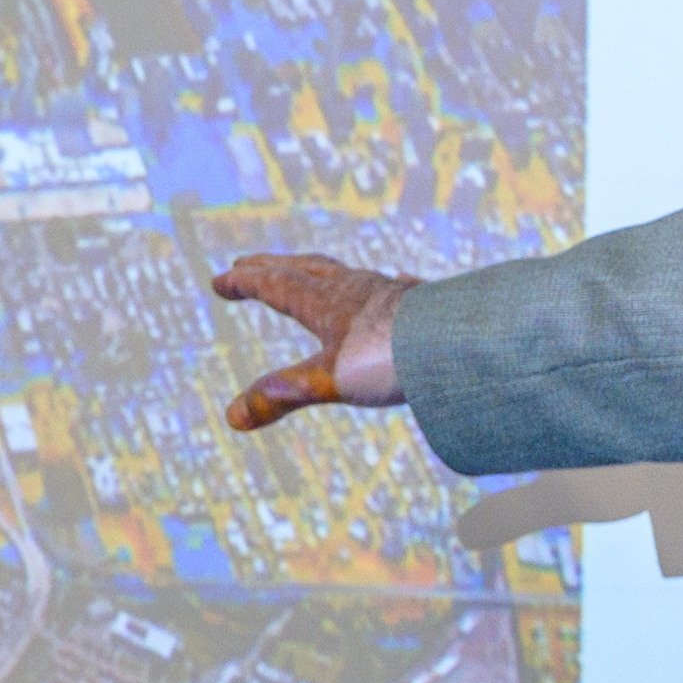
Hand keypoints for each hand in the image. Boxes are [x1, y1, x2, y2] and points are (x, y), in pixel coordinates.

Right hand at [211, 252, 415, 430]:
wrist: (461, 339)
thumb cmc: (394, 358)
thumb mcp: (329, 381)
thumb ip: (281, 395)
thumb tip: (232, 417)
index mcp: (325, 302)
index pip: (276, 285)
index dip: (246, 283)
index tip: (221, 280)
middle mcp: (353, 288)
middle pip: (304, 269)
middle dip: (271, 267)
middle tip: (247, 264)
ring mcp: (387, 292)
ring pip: (342, 274)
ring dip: (316, 271)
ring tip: (307, 272)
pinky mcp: (416, 302)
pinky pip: (382, 287)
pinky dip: (365, 287)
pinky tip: (382, 290)